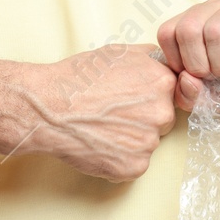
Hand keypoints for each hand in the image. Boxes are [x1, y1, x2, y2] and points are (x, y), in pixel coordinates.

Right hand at [14, 43, 177, 181]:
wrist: (49, 107)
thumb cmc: (78, 78)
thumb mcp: (118, 52)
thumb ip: (149, 58)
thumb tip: (163, 62)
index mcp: (162, 82)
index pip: (170, 94)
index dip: (148, 97)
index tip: (129, 99)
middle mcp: (163, 113)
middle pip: (162, 120)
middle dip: (143, 119)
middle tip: (112, 114)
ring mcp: (150, 142)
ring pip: (147, 143)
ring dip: (130, 140)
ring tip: (101, 128)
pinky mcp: (135, 166)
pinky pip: (134, 164)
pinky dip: (119, 159)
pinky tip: (99, 144)